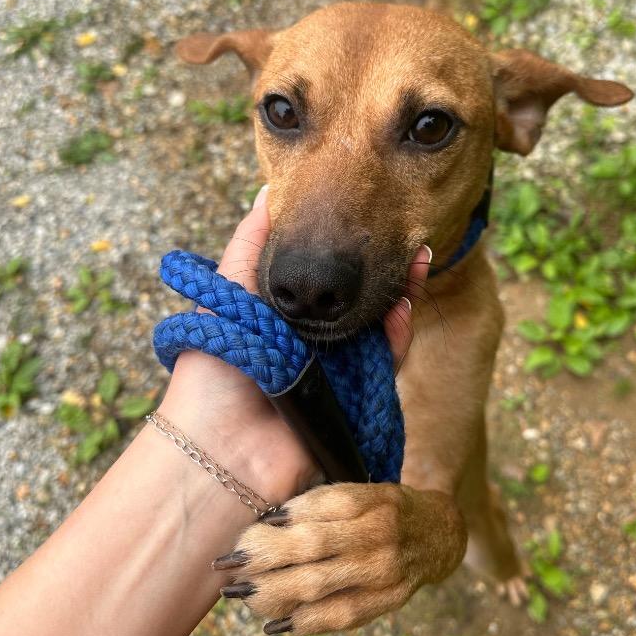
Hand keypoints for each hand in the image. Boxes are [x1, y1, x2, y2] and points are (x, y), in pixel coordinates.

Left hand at [157, 187, 429, 509]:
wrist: (222, 445)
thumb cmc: (216, 365)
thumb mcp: (228, 291)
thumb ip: (252, 244)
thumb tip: (269, 191)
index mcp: (282, 314)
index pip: (324, 276)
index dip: (349, 249)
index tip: (368, 217)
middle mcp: (312, 340)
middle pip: (359, 297)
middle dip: (385, 267)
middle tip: (409, 236)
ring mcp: (338, 369)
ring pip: (379, 325)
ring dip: (402, 293)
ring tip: (419, 259)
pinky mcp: (359, 399)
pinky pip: (386, 362)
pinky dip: (399, 334)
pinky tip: (404, 305)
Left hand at [213, 483, 465, 635]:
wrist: (441, 534)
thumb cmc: (387, 508)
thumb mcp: (362, 491)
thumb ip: (321, 503)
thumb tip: (270, 521)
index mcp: (371, 500)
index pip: (315, 509)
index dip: (276, 523)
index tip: (242, 533)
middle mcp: (378, 535)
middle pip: (311, 547)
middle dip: (263, 558)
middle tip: (228, 565)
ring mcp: (384, 572)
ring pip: (319, 585)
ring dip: (273, 592)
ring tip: (241, 595)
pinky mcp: (387, 601)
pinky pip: (340, 616)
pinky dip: (304, 622)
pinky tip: (276, 624)